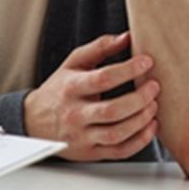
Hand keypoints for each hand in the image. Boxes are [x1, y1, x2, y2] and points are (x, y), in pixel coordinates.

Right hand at [24, 32, 160, 160]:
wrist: (34, 120)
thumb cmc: (59, 89)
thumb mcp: (73, 63)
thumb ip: (100, 48)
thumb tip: (127, 37)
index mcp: (71, 87)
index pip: (103, 79)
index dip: (128, 70)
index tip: (146, 62)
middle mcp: (75, 113)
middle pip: (113, 110)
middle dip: (140, 98)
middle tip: (154, 86)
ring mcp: (82, 136)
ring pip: (118, 133)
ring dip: (142, 120)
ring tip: (153, 105)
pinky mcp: (90, 152)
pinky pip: (120, 151)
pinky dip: (140, 141)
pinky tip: (149, 126)